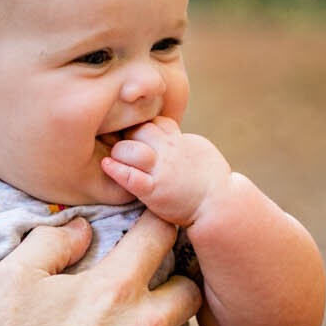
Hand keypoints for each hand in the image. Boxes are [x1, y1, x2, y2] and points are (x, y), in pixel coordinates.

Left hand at [100, 116, 231, 226]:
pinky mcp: (154, 191)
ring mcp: (161, 171)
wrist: (219, 205)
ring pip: (130, 149)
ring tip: (117, 159)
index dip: (143, 126)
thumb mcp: (196, 148)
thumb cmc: (209, 179)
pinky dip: (116, 170)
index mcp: (179, 140)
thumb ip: (177, 139)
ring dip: (120, 151)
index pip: (154, 120)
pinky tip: (106, 165)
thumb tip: (162, 129)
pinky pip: (130, 177)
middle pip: (139, 130)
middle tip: (123, 148)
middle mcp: (169, 152)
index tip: (137, 136)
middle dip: (128, 135)